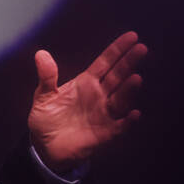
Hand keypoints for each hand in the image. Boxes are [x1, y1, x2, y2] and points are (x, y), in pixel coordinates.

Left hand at [28, 32, 146, 172]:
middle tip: (141, 48)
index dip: (117, 50)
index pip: (105, 63)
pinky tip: (134, 114)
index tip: (131, 36)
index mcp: (86, 83)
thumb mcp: (43, 96)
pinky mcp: (105, 133)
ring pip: (120, 99)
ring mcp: (104, 114)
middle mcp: (99, 95)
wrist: (45, 147)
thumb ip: (47, 77)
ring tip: (136, 78)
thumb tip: (41, 54)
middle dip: (129, 62)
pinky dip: (127, 121)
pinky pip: (120, 126)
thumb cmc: (47, 119)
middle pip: (117, 76)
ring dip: (129, 90)